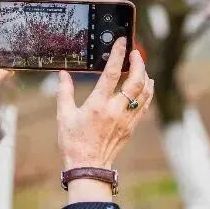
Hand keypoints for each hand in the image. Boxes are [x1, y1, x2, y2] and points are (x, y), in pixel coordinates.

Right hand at [56, 37, 153, 203]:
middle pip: (136, 81)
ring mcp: (126, 119)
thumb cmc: (73, 142)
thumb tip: (63, 74)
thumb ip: (64, 92)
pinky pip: (144, 106)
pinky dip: (147, 92)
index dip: (118, 54)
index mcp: (97, 105)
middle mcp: (115, 110)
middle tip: (135, 52)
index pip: (112, 73)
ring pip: (145, 93)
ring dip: (145, 76)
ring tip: (141, 66)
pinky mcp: (131, 127)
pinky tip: (145, 85)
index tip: (122, 42)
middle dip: (139, 63)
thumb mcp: (63, 116)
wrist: (88, 167)